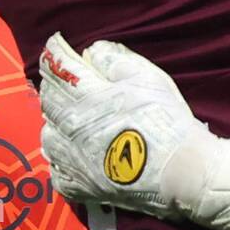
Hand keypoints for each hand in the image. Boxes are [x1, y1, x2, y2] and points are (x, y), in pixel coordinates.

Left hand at [38, 34, 229, 229]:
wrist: (180, 171)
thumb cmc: (166, 119)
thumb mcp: (147, 77)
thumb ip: (115, 60)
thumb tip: (90, 52)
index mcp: (87, 97)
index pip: (61, 68)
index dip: (55, 52)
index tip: (55, 42)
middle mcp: (70, 128)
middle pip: (49, 100)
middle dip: (53, 83)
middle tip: (63, 75)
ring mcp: (71, 161)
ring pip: (48, 134)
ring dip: (54, 119)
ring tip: (66, 113)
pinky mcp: (78, 186)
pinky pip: (56, 169)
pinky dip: (58, 156)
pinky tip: (69, 150)